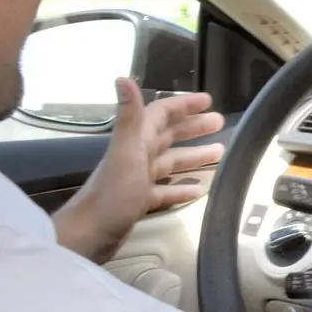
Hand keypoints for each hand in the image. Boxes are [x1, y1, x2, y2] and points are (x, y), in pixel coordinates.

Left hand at [54, 78, 224, 263]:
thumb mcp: (126, 153)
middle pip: (168, 136)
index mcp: (135, 141)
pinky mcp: (139, 201)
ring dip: (193, 156)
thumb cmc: (112, 193)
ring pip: (169, 162)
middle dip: (193, 128)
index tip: (208, 101)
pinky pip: (165, 190)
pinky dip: (181, 187)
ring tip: (220, 154)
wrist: (90, 234)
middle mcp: (136, 155)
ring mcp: (137, 179)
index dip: (183, 105)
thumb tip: (122, 76)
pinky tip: (199, 190)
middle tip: (220, 124)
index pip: (161, 114)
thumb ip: (129, 117)